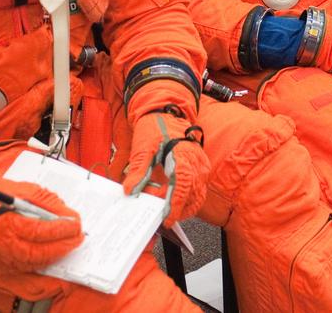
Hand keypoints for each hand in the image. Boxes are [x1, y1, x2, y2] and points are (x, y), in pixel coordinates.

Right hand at [0, 176, 83, 275]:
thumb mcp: (26, 192)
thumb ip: (49, 204)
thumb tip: (69, 216)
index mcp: (9, 223)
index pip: (41, 231)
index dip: (62, 229)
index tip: (77, 224)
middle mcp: (4, 244)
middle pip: (40, 251)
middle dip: (63, 245)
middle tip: (78, 237)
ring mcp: (2, 257)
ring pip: (35, 262)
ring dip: (55, 254)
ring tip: (68, 244)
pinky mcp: (1, 263)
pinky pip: (26, 266)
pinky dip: (42, 259)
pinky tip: (53, 251)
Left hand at [122, 109, 209, 223]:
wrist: (164, 113)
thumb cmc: (155, 127)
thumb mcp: (143, 148)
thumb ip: (138, 170)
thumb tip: (130, 190)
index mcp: (183, 156)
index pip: (183, 186)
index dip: (176, 205)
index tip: (167, 219)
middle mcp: (197, 163)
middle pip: (193, 195)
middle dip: (177, 208)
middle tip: (160, 212)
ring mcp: (201, 166)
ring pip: (198, 195)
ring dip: (184, 205)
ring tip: (166, 208)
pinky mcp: (200, 168)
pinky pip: (199, 189)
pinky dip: (188, 199)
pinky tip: (173, 199)